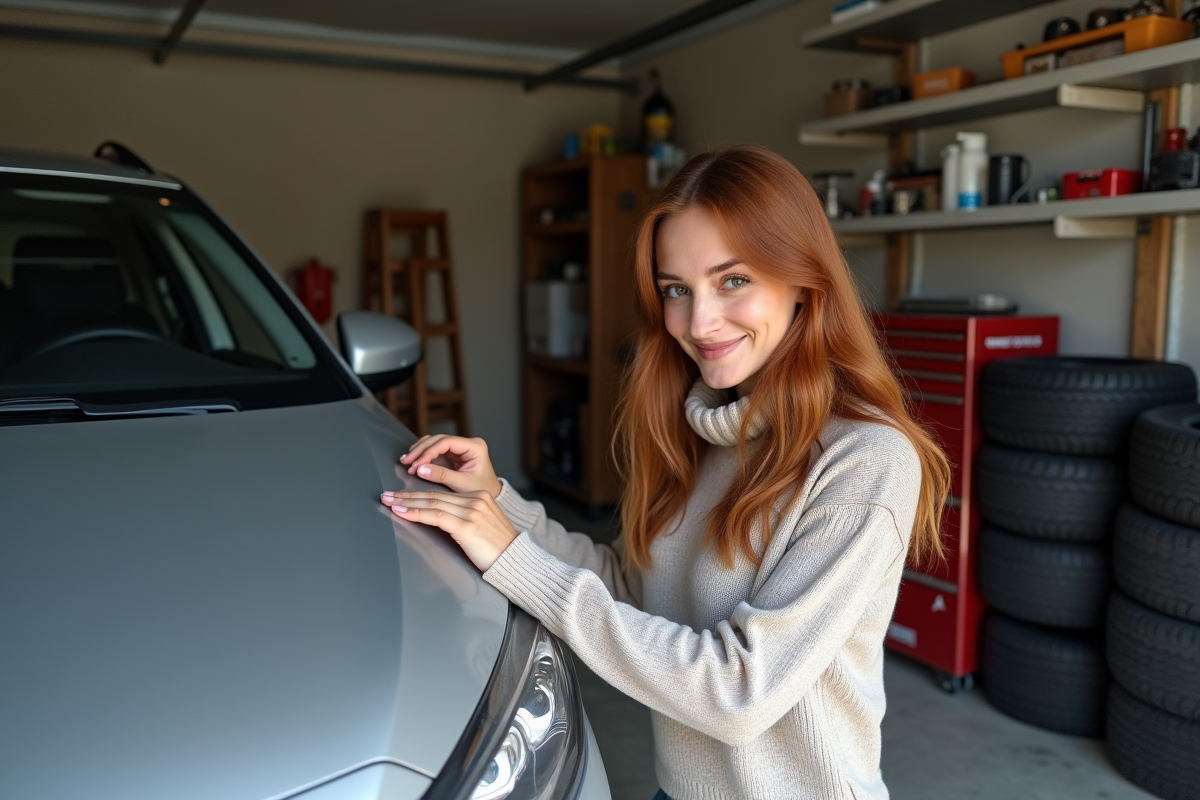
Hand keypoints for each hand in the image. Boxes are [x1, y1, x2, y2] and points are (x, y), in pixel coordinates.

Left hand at [380, 489, 517, 571]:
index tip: (401, 495)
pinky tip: (403, 512)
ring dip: (407, 502)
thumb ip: (462, 521)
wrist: (516, 562)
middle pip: (435, 494)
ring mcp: (472, 511)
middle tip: (388, 495)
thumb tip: (438, 522)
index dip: (419, 493)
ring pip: (433, 502)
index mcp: (479, 497)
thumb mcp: (481, 529)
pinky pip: (436, 515)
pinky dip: (416, 513)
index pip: (443, 493)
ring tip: (390, 502)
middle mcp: (476, 499)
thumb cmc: (499, 551)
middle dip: (408, 495)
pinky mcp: (467, 525)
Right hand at [400, 435, 501, 496]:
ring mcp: (458, 448)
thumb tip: (420, 468)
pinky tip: (413, 463)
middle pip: (438, 440)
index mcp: (475, 447)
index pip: (447, 442)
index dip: (429, 451)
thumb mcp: (463, 484)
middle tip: (407, 462)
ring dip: (419, 452)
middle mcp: (467, 443)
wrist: (489, 496)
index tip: (417, 463)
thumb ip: (442, 475)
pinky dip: (423, 456)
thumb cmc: (481, 490)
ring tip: (407, 462)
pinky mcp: (452, 455)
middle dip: (420, 450)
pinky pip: (434, 451)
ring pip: (434, 443)